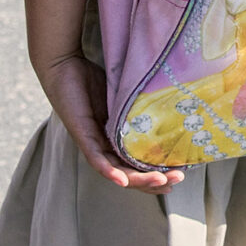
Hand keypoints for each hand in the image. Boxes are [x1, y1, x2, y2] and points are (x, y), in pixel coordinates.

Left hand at [40, 53, 183, 192]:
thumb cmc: (94, 77)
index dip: (156, 174)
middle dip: (153, 181)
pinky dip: (109, 172)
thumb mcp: (124, 95)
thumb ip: (141, 104)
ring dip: (137, 180)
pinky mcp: (81, 134)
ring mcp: (92, 142)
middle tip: (177, 179)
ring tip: (160, 181)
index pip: (136, 165)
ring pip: (115, 171)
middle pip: (129, 173)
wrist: (64, 64)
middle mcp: (104, 146)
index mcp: (115, 139)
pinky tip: (122, 180)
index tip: (181, 174)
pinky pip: (95, 158)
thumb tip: (175, 101)